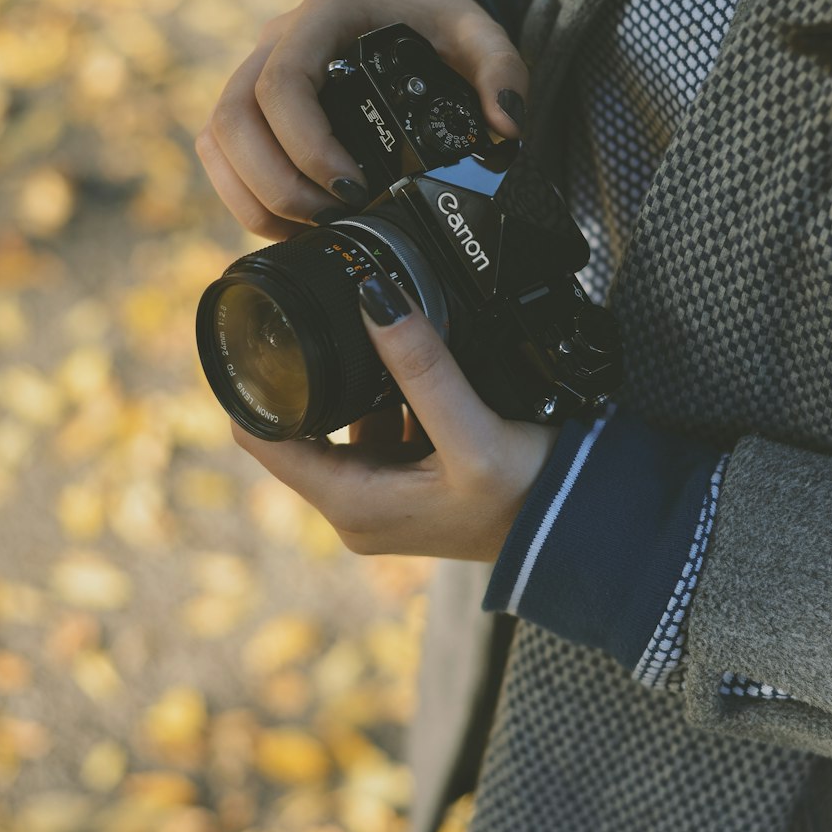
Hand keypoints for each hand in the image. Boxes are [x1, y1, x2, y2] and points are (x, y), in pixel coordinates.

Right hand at [195, 0, 528, 240]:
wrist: (409, 16)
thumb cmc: (437, 27)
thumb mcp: (478, 35)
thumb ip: (502, 70)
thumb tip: (506, 125)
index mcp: (324, 16)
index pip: (284, 82)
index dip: (307, 145)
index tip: (353, 189)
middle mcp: (276, 40)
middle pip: (235, 115)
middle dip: (277, 183)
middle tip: (330, 218)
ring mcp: (253, 73)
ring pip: (219, 138)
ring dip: (255, 196)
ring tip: (311, 228)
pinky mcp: (247, 107)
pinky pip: (220, 154)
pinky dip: (245, 197)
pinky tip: (288, 225)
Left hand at [229, 275, 557, 563]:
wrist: (580, 535)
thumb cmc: (528, 498)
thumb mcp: (473, 432)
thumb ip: (423, 367)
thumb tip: (374, 296)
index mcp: (351, 505)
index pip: (261, 440)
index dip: (251, 385)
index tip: (258, 328)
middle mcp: (354, 510)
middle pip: (297, 429)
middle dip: (304, 375)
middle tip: (316, 311)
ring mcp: (381, 501)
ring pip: (339, 424)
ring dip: (349, 383)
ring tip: (372, 333)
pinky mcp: (409, 487)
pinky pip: (376, 429)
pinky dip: (385, 397)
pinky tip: (412, 370)